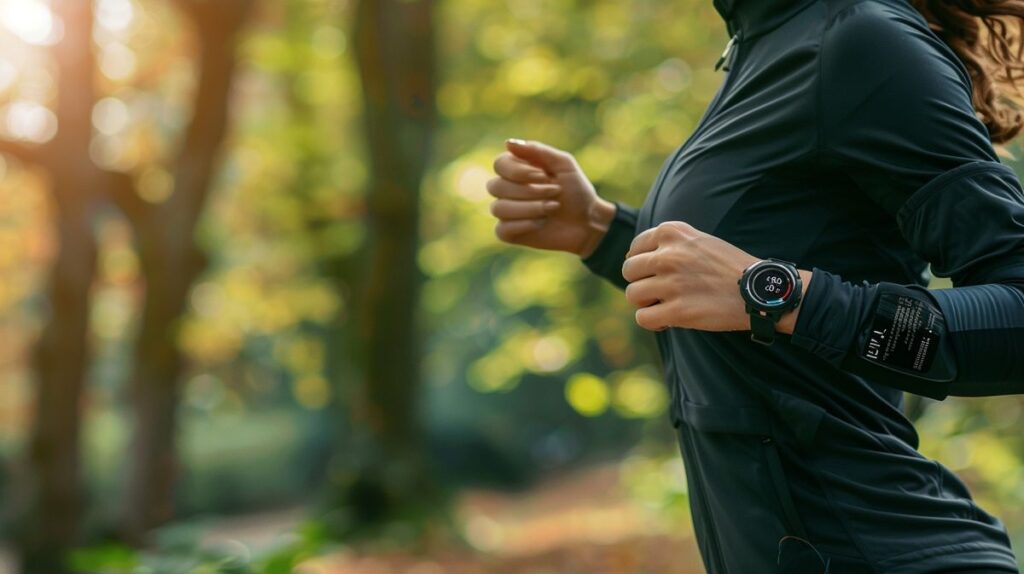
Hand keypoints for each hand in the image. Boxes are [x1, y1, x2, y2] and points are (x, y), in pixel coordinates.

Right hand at [487, 139, 615, 257]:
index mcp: (516, 169)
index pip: (499, 164)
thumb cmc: (576, 190)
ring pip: (499, 208)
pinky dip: (523, 225)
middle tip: (555, 192)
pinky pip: (502, 229)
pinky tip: (541, 223)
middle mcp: (507, 189)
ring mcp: (506, 212)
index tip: (544, 176)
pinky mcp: (508, 233)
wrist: (588, 221)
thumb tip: (508, 143)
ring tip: (553, 208)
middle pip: (496, 186)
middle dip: (529, 191)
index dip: (518, 171)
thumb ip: (537, 150)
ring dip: (530, 208)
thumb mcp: (563, 164)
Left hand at [622, 221, 759, 331]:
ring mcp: (672, 283)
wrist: (758, 289)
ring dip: (645, 303)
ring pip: (632, 295)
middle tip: (660, 292)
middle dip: (641, 282)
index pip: (635, 248)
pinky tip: (668, 320)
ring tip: (665, 304)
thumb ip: (669, 244)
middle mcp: (669, 255)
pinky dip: (652, 321)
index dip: (643, 264)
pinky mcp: (678, 311)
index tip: (657, 274)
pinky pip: (642, 318)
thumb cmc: (728, 266)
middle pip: (628, 271)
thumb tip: (633, 257)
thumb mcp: (699, 240)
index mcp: (672, 232)